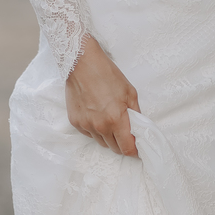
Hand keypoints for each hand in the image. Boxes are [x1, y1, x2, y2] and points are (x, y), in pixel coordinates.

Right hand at [66, 37, 138, 156]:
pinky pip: (89, 134)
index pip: (127, 148)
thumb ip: (136, 113)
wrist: (82, 64)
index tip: (137, 147)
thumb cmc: (106, 75)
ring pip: (101, 142)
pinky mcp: (75, 122)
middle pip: (114, 148)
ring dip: (108, 137)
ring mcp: (86, 125)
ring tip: (110, 120)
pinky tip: (97, 115)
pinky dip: (95, 130)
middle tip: (125, 132)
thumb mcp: (129, 92)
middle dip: (122, 143)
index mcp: (116, 119)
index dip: (134, 150)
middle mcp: (100, 126)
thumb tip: (139, 127)